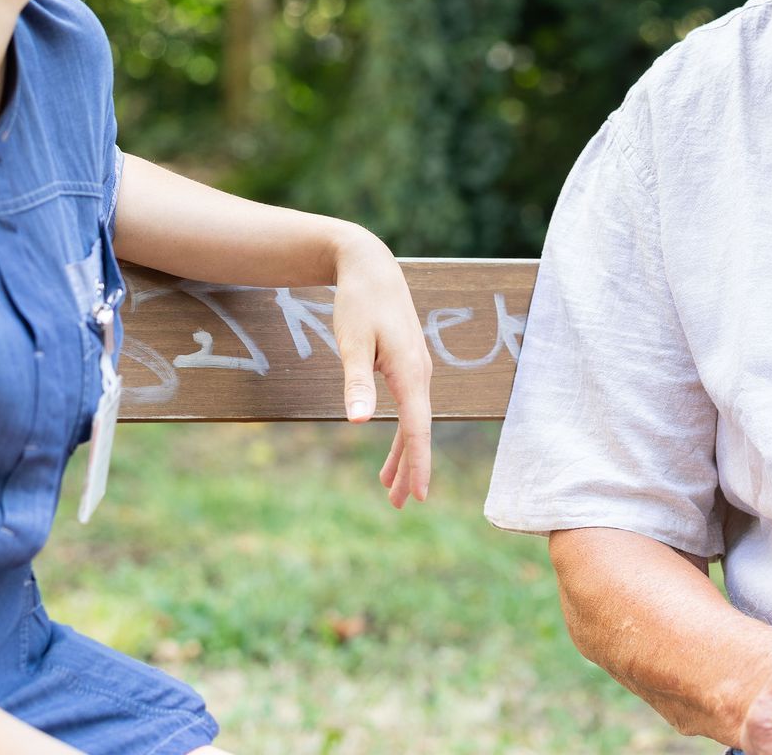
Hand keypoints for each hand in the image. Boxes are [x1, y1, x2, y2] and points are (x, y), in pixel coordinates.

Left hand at [327, 229, 432, 506]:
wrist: (370, 267)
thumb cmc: (359, 303)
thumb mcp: (352, 342)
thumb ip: (357, 382)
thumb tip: (358, 422)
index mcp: (410, 372)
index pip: (417, 427)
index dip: (418, 463)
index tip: (418, 496)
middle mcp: (420, 374)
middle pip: (417, 431)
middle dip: (409, 468)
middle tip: (398, 505)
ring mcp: (416, 370)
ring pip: (413, 422)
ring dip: (404, 454)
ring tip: (387, 487)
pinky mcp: (407, 366)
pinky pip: (409, 408)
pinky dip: (402, 432)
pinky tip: (392, 447)